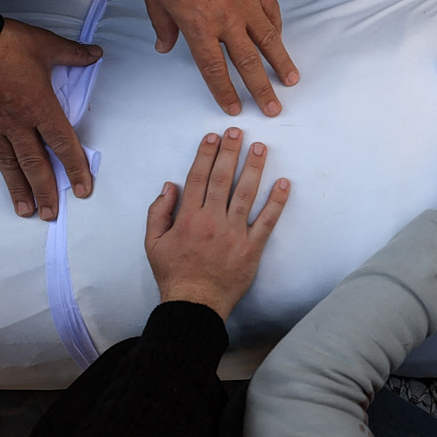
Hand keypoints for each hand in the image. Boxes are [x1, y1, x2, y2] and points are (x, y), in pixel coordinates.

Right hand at [0, 18, 100, 219]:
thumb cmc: (3, 43)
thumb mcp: (45, 45)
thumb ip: (72, 54)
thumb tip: (95, 53)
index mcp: (40, 107)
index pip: (63, 144)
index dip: (75, 168)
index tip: (83, 189)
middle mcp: (17, 123)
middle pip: (35, 163)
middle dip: (45, 190)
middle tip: (51, 214)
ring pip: (6, 163)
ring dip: (16, 188)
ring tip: (25, 211)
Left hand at [142, 0, 297, 116]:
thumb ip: (162, 25)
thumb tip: (165, 46)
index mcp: (198, 27)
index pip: (214, 69)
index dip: (224, 92)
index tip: (234, 109)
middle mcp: (227, 21)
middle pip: (248, 63)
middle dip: (261, 90)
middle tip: (273, 109)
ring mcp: (247, 3)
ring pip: (269, 41)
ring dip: (281, 63)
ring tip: (291, 80)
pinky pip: (272, 13)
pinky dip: (277, 29)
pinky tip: (281, 40)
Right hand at [145, 128, 290, 319]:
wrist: (195, 304)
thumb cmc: (174, 274)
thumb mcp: (153, 243)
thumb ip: (158, 212)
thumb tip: (170, 185)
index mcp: (188, 218)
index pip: (198, 178)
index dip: (206, 154)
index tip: (213, 137)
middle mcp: (212, 221)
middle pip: (222, 179)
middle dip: (230, 152)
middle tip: (238, 132)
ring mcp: (234, 234)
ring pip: (246, 194)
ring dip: (253, 168)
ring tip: (260, 148)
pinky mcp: (252, 248)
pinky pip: (267, 222)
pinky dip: (276, 202)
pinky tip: (284, 184)